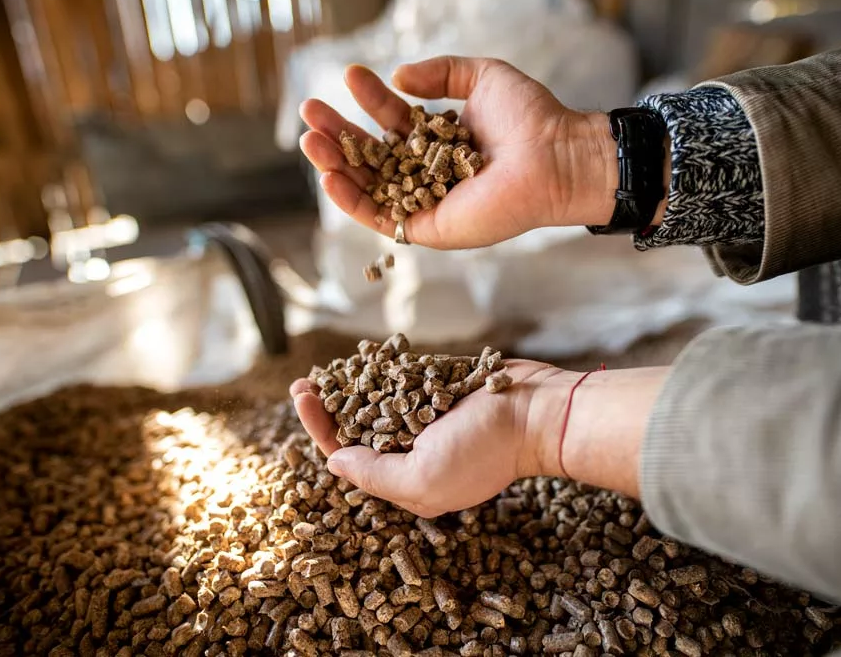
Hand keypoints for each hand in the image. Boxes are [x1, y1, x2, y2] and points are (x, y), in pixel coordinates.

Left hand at [290, 361, 670, 516]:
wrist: (538, 411)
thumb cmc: (484, 450)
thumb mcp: (421, 477)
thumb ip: (373, 474)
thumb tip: (332, 462)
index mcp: (407, 480)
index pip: (350, 458)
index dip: (321, 429)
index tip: (303, 398)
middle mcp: (414, 452)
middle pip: (358, 430)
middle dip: (328, 408)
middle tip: (302, 384)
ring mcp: (429, 418)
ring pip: (378, 402)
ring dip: (348, 387)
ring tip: (322, 372)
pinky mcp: (443, 389)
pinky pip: (405, 380)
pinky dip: (382, 372)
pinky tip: (359, 361)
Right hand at [298, 56, 619, 249]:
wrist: (553, 156)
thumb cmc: (529, 118)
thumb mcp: (481, 77)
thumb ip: (439, 73)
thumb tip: (398, 78)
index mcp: (439, 141)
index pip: (391, 122)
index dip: (368, 100)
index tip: (350, 76)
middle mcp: (428, 174)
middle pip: (371, 155)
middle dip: (338, 133)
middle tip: (310, 110)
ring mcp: (425, 203)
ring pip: (368, 187)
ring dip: (334, 165)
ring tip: (309, 140)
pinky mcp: (428, 229)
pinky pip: (380, 219)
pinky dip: (351, 201)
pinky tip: (329, 177)